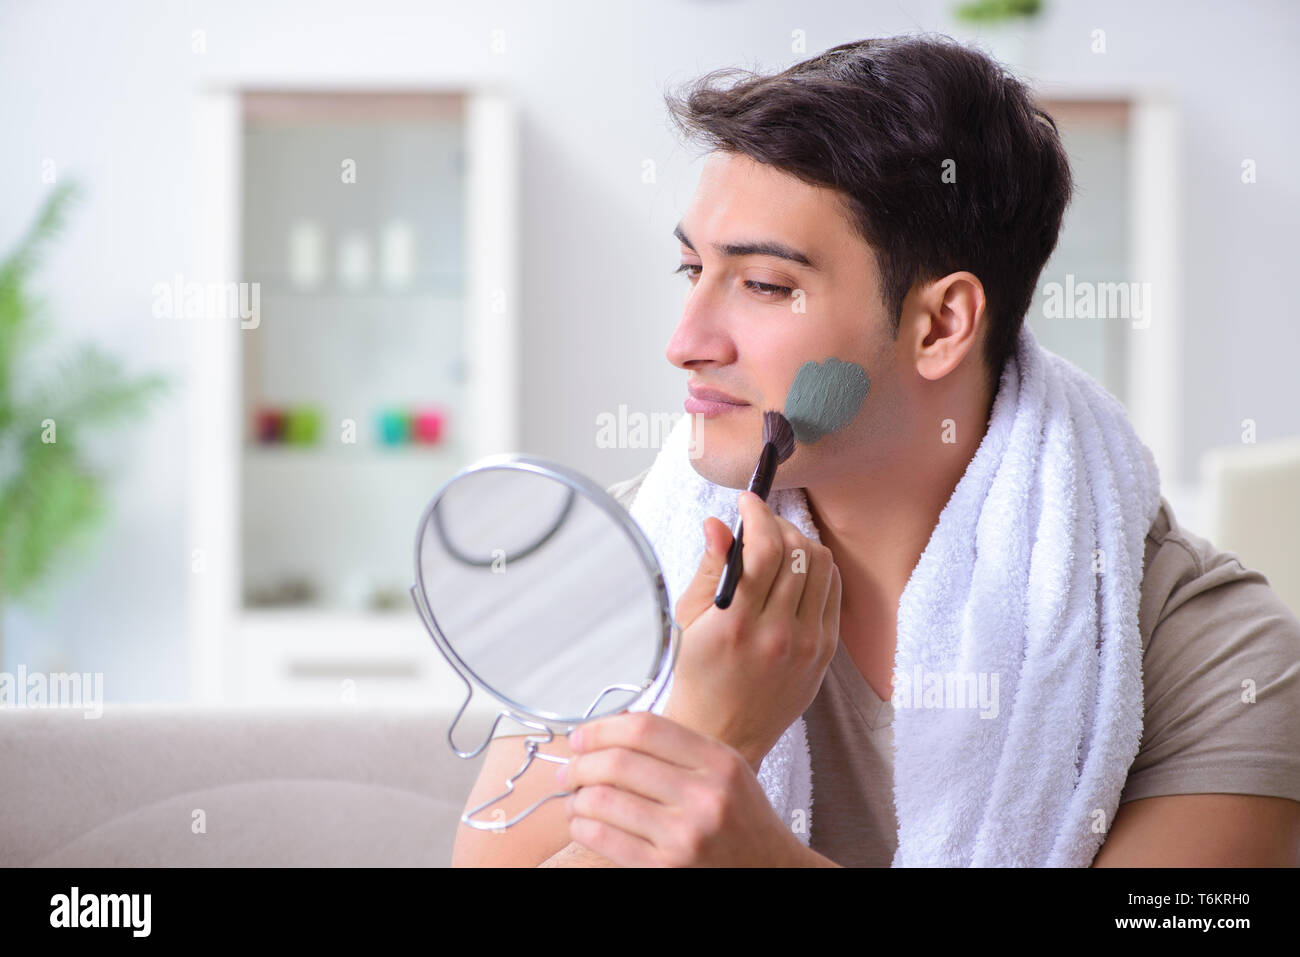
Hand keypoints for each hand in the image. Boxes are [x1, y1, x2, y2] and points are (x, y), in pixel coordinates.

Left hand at [558, 710, 807, 866]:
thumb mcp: (725, 770)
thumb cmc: (742, 820)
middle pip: (618, 762)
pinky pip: (604, 838)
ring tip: (574, 798)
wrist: (771, 871)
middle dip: (580, 763)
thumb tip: (609, 731)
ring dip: (576, 797)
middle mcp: (704, 796)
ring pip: (604, 800)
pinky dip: (582, 826)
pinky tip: (583, 822)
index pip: (644, 728)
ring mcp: (685, 835)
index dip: (601, 729)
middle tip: (568, 769)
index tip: (582, 736)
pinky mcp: (667, 868)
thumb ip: (678, 747)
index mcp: (719, 762)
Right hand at [664, 490, 840, 768]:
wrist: (722, 735)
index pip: (765, 547)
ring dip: (800, 543)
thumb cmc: (695, 676)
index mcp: (737, 623)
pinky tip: (794, 572)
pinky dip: (816, 571)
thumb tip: (719, 524)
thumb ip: (709, 568)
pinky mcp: (825, 653)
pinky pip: (833, 592)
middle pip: (798, 549)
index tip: (746, 501)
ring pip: (822, 565)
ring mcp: (808, 645)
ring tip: (776, 546)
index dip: (758, 512)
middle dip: (777, 523)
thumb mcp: (687, 620)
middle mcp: (778, 633)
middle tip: (757, 523)